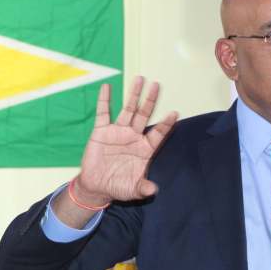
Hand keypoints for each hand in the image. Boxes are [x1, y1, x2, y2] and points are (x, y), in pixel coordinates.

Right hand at [73, 76, 178, 205]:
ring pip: (128, 110)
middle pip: (144, 115)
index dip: (166, 124)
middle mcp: (133, 137)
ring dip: (133, 95)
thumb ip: (143, 188)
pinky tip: (107, 87)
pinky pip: (103, 113)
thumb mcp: (133, 190)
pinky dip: (104, 100)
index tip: (174, 113)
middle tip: (156, 85)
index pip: (158, 133)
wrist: (96, 186)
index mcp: (144, 149)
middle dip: (150, 100)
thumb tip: (154, 190)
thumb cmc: (118, 186)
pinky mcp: (102, 131)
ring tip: (139, 79)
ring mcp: (118, 132)